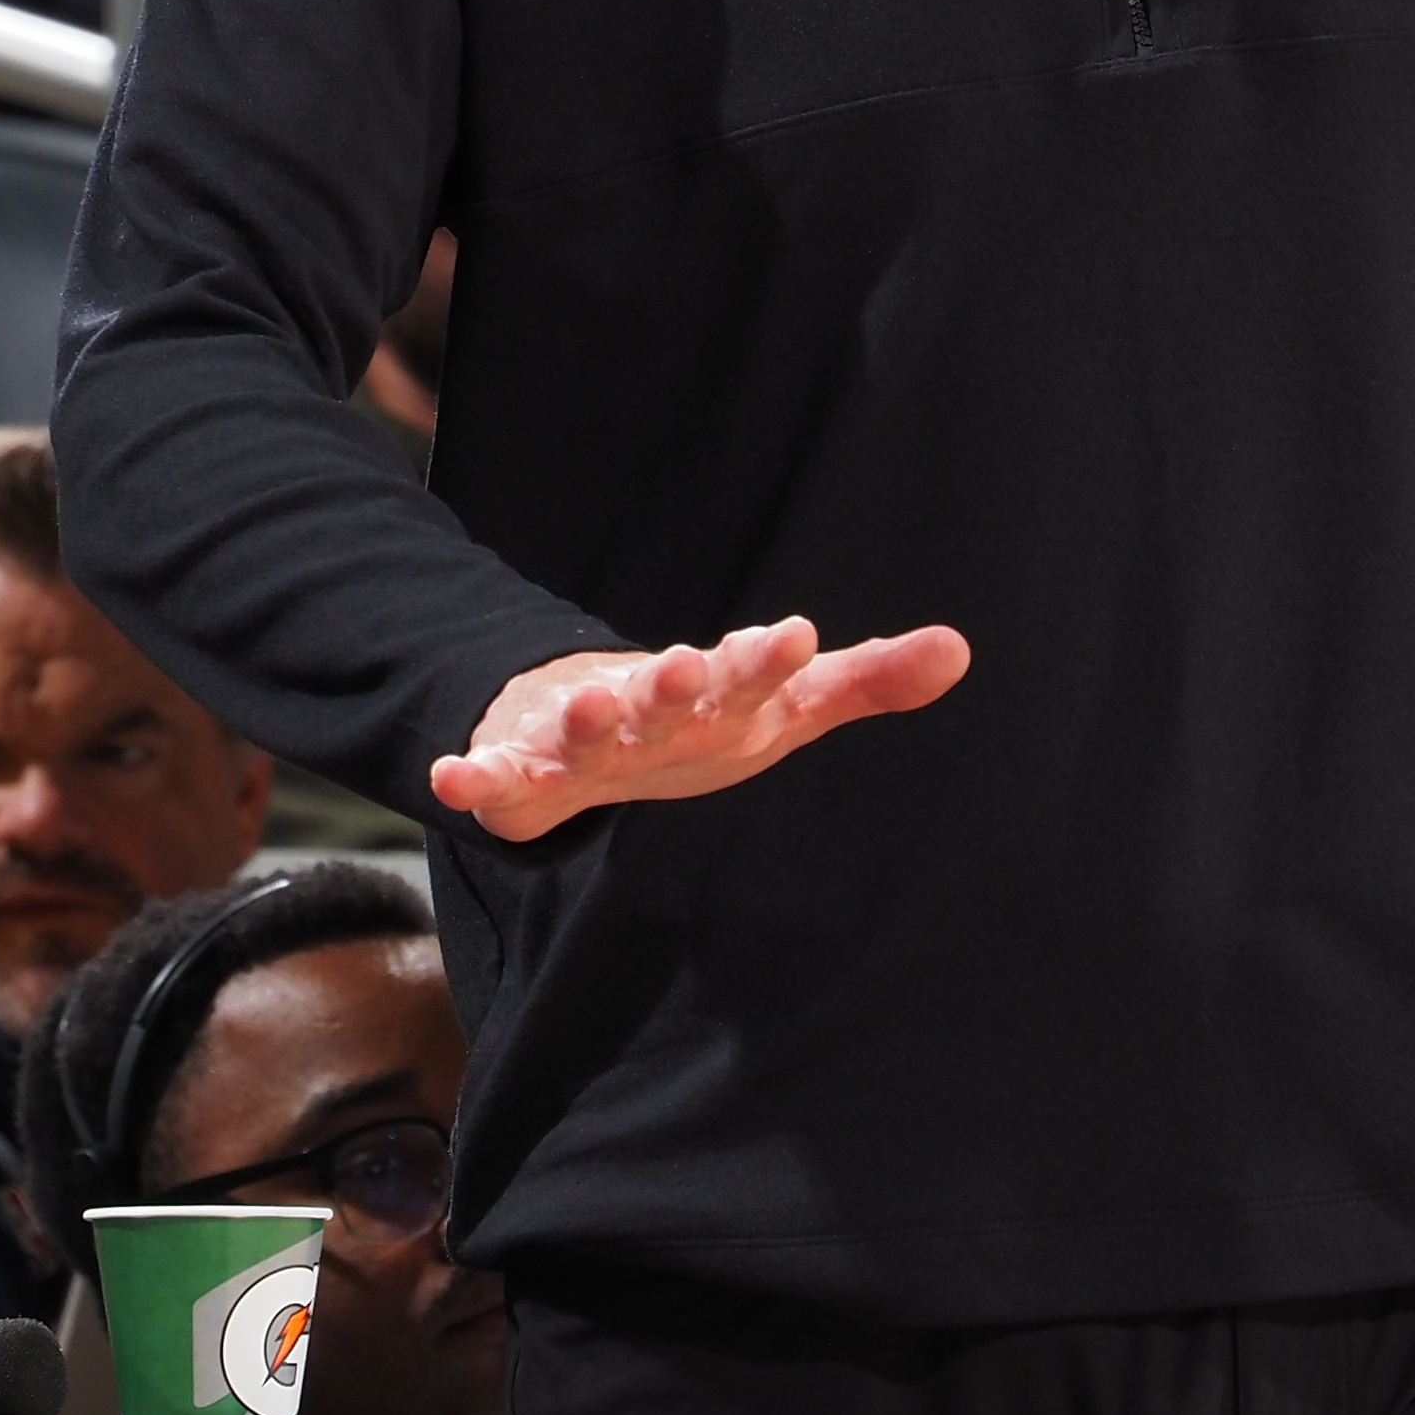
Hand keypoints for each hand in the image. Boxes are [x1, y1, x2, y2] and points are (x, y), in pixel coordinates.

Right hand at [429, 617, 970, 839]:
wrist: (600, 720)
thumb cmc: (712, 717)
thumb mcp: (792, 705)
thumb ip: (869, 681)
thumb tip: (961, 649)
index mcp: (719, 689)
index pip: (750, 670)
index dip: (769, 658)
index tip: (797, 635)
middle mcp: (650, 703)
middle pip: (663, 692)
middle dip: (672, 680)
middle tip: (684, 665)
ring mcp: (583, 734)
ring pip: (582, 728)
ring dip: (584, 717)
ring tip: (589, 704)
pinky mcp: (528, 772)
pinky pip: (499, 779)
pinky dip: (475, 777)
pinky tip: (453, 780)